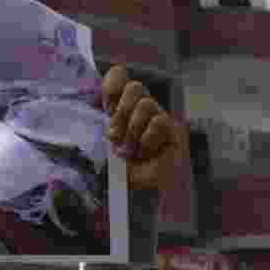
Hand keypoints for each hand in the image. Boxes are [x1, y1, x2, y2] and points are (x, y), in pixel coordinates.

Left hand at [102, 64, 186, 192]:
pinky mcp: (171, 129)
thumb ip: (100, 128)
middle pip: (134, 87)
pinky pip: (159, 121)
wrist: (139, 192)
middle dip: (121, 112)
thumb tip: (98, 108)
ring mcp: (156, 117)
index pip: (119, 78)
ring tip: (129, 150)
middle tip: (114, 136)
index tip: (106, 103)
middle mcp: (138, 110)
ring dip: (133, 130)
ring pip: (146, 103)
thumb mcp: (103, 150)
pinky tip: (146, 152)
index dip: (113, 83)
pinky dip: (148, 139)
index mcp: (119, 109)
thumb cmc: (121, 171)